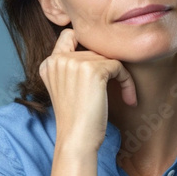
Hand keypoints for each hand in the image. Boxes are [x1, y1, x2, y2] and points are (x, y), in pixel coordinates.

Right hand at [38, 28, 136, 152]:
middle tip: (116, 87)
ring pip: (107, 56)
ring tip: (123, 95)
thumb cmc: (77, 119)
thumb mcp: (66, 88)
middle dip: (108, 66)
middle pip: (93, 48)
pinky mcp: (92, 70)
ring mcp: (73, 63)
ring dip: (120, 75)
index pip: (68, 35)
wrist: (77, 140)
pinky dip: (127, 82)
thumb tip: (101, 49)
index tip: (99, 67)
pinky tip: (128, 98)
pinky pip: (119, 66)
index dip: (86, 44)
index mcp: (48, 64)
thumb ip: (73, 66)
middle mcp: (58, 60)